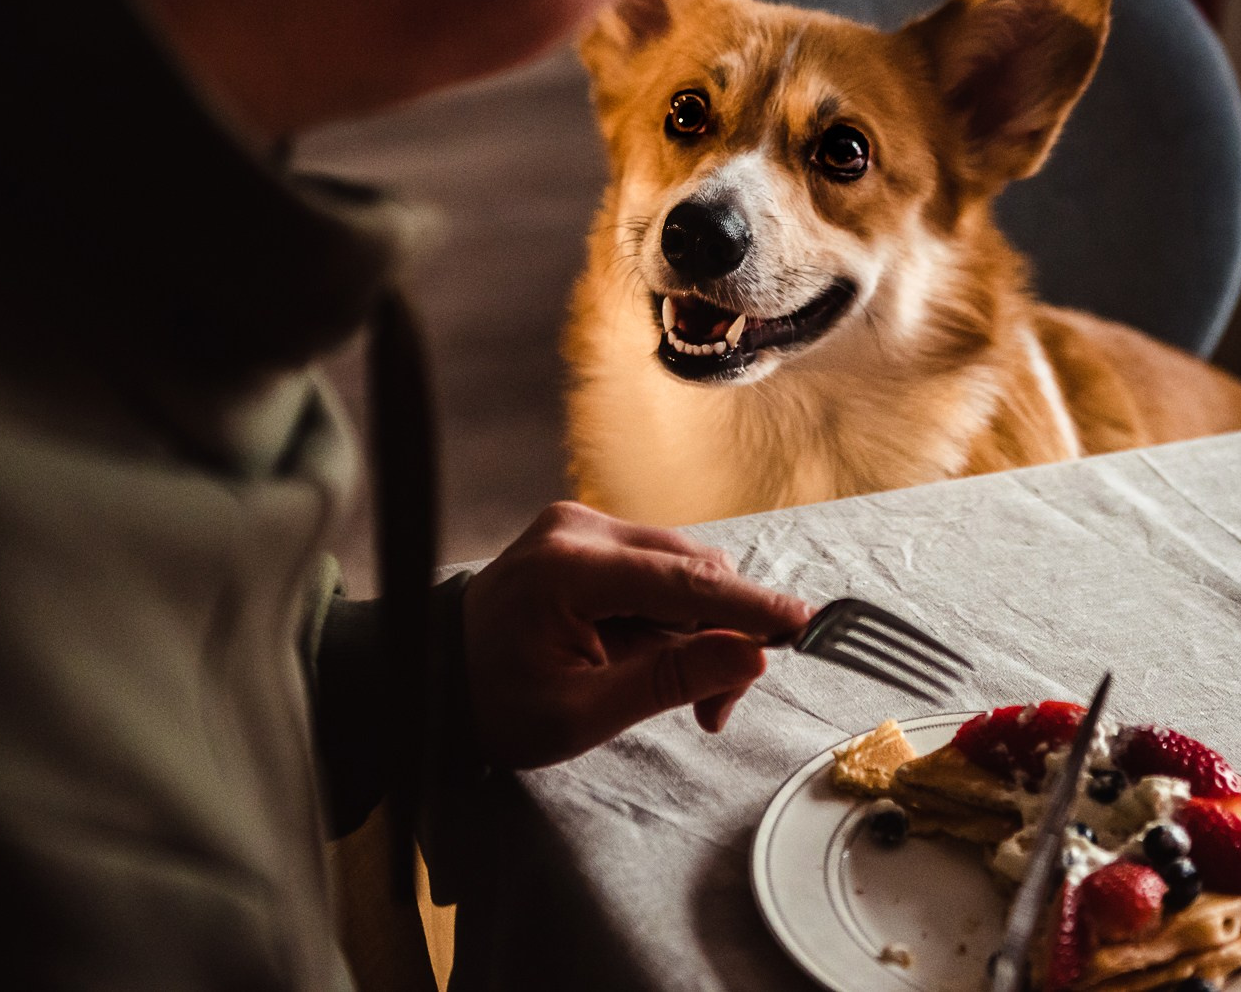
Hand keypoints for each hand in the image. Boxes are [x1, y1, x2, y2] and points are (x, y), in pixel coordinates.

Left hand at [462, 501, 810, 768]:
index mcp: (567, 569)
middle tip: (716, 707)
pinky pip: (657, 570)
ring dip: (699, 629)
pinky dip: (673, 617)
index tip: (802, 622)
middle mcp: (576, 529)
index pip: (682, 582)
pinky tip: (657, 658)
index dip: (748, 606)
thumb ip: (670, 681)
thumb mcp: (583, 714)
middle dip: (720, 635)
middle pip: (690, 570)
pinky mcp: (586, 537)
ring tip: (688, 693)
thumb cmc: (497, 704)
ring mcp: (580, 526)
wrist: (438, 681)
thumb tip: (751, 657)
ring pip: (681, 569)